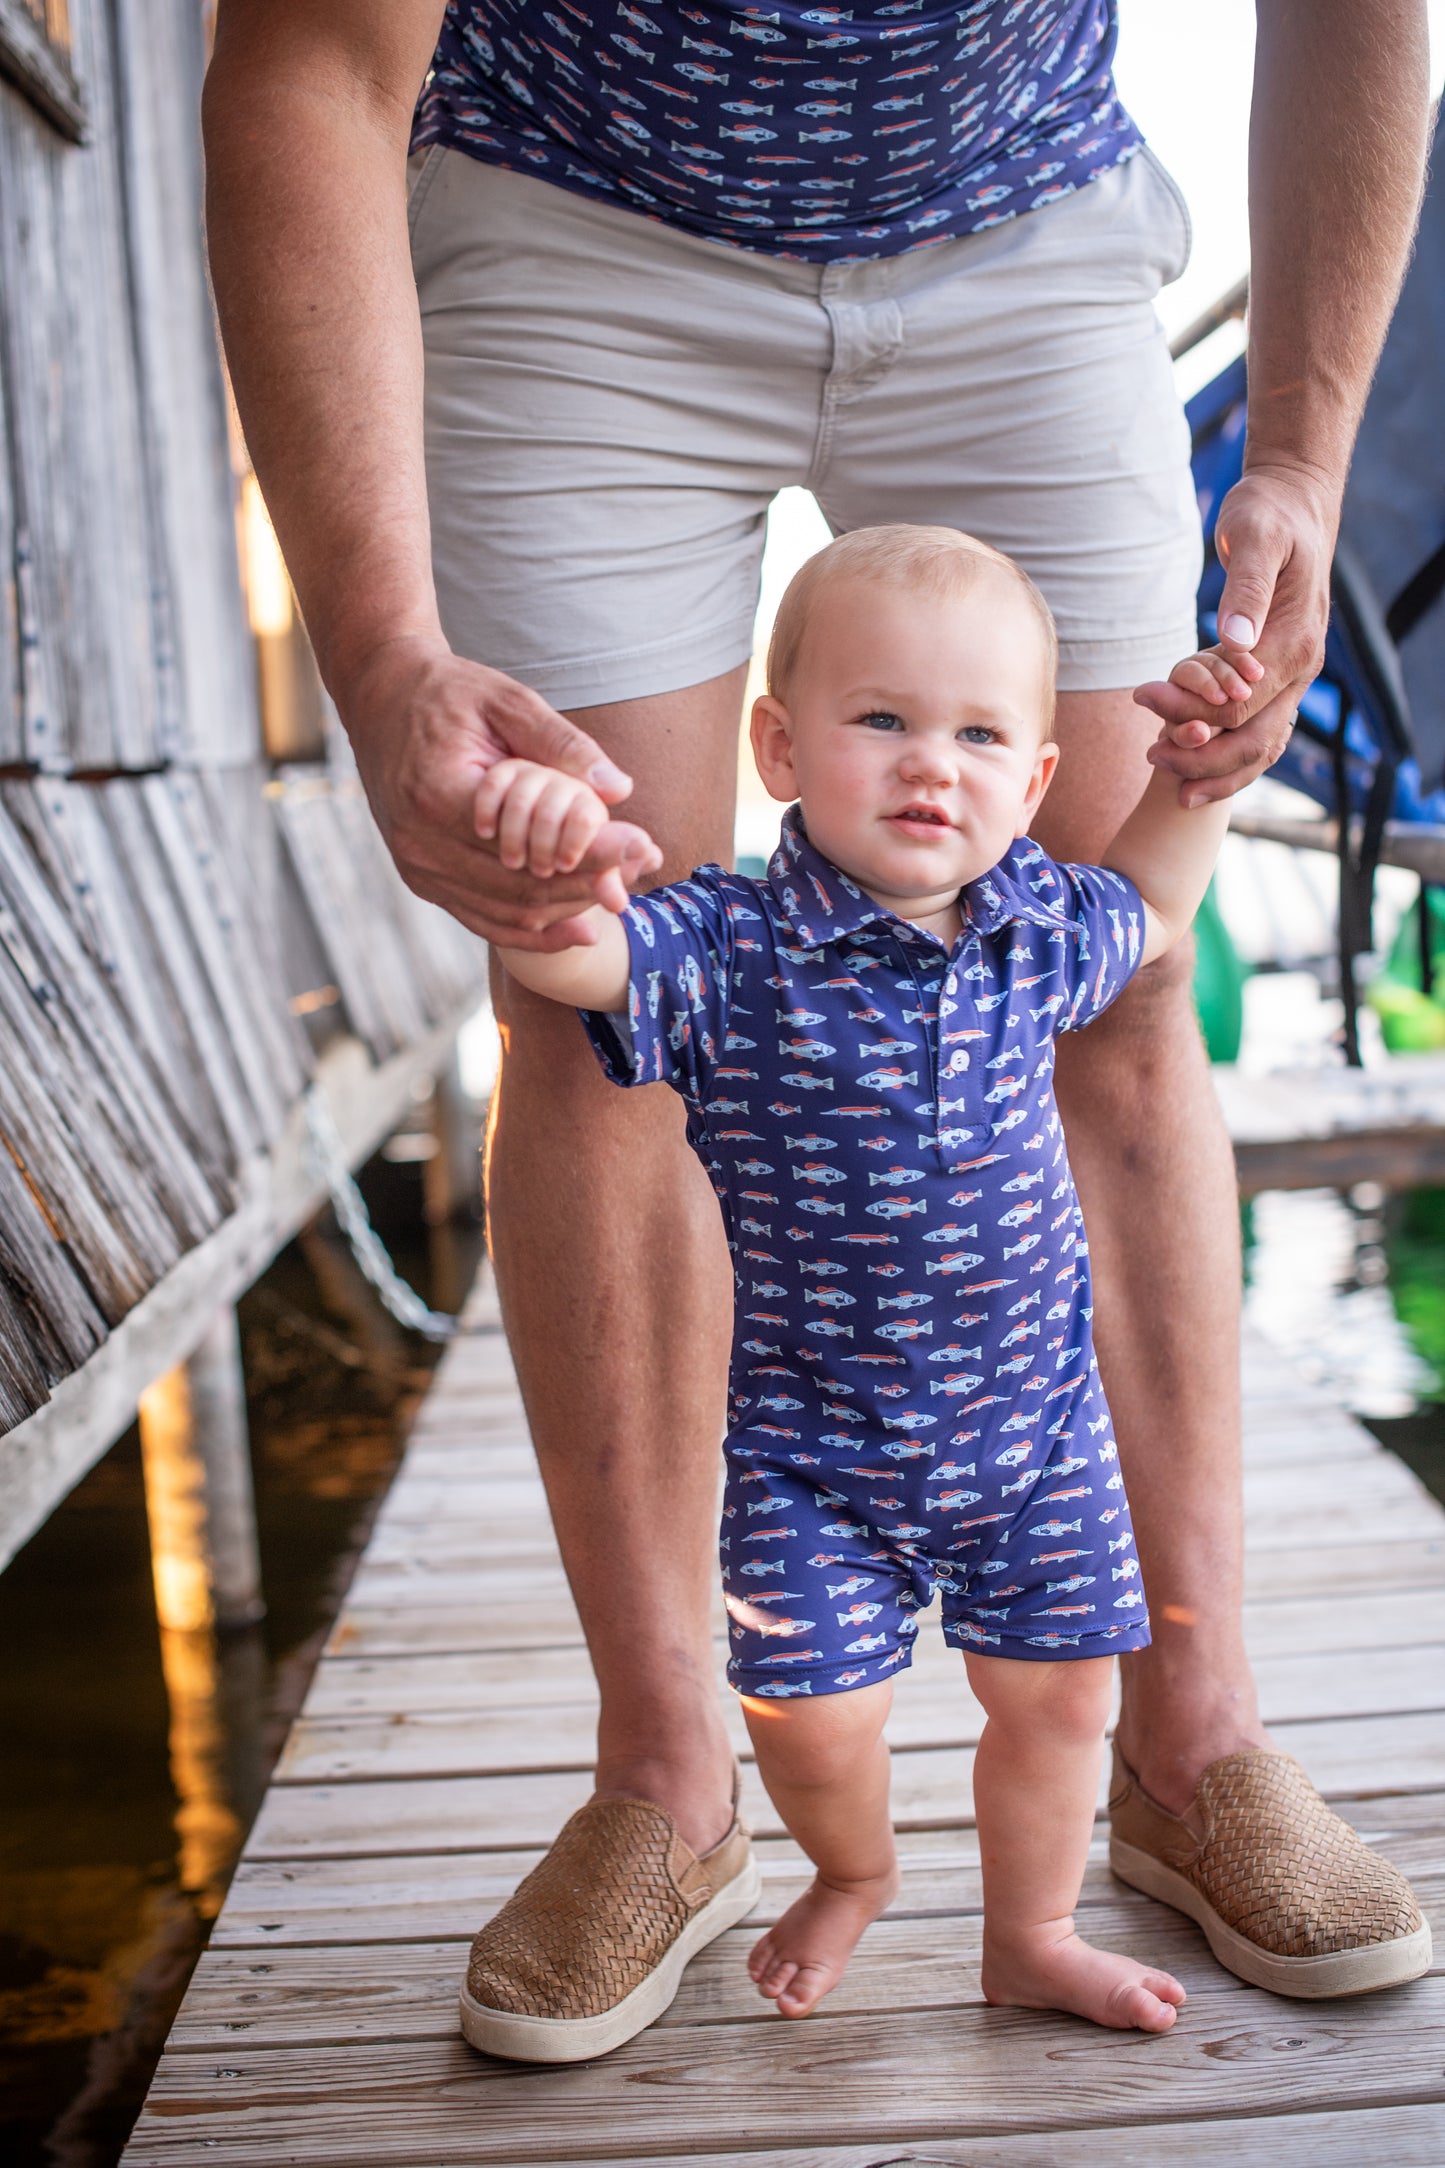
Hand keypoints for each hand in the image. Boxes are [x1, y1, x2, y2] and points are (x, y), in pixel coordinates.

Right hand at [335, 635, 662, 948]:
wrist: (382, 700)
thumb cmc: (449, 693)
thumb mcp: (507, 700)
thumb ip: (561, 744)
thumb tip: (619, 789)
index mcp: (439, 793)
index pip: (529, 840)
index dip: (590, 850)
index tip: (641, 845)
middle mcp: (421, 842)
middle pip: (521, 885)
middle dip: (588, 882)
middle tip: (643, 868)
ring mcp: (418, 868)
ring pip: (506, 911)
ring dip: (567, 908)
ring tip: (621, 893)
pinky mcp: (421, 881)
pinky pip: (483, 919)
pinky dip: (533, 930)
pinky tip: (579, 929)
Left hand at [1134, 464, 1336, 807]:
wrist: (1293, 505)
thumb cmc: (1268, 515)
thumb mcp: (1255, 538)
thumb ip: (1247, 589)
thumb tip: (1236, 642)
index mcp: (1297, 642)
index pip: (1241, 702)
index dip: (1191, 711)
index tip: (1144, 700)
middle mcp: (1303, 668)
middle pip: (1253, 738)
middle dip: (1201, 755)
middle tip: (1149, 754)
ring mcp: (1294, 677)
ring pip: (1258, 744)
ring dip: (1211, 764)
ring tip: (1158, 762)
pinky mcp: (1278, 676)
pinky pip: (1256, 729)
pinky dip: (1222, 748)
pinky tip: (1183, 755)